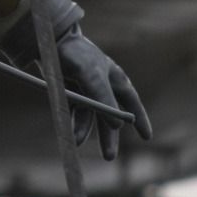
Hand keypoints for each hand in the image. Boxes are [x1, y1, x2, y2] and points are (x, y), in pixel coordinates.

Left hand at [1, 0, 152, 157]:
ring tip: (77, 143)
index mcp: (114, 77)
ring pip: (90, 116)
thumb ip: (103, 98)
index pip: (131, 101)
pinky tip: (70, 135)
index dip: (140, 119)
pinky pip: (74, 112)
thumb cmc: (75, 53)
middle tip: (109, 156)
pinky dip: (73, 123)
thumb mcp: (91, 74)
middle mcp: (102, 85)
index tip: (147, 136)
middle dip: (109, 136)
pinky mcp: (70, 91)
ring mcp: (85, 89)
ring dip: (85, 131)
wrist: (49, 40)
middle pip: (110, 115)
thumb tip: (119, 126)